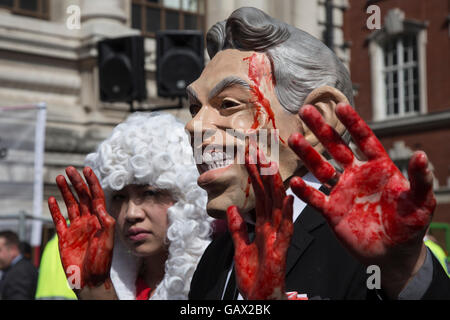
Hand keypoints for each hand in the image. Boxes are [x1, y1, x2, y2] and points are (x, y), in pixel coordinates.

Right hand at [48, 166, 115, 296]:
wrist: (90, 278)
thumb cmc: (102, 261)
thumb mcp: (107, 240)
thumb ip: (105, 222)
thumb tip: (100, 205)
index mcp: (100, 219)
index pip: (96, 196)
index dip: (92, 182)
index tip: (87, 168)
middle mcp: (88, 220)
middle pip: (82, 196)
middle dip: (76, 182)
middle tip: (69, 169)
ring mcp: (76, 228)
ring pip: (70, 204)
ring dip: (65, 191)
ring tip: (59, 177)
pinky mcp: (65, 237)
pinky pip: (59, 219)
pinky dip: (54, 209)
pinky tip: (51, 198)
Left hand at [227, 147, 293, 299]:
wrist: (260, 300)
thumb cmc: (253, 278)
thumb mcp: (240, 248)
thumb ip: (238, 228)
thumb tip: (234, 209)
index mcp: (263, 226)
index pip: (259, 194)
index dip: (255, 175)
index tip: (249, 155)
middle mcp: (272, 227)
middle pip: (268, 193)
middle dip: (262, 171)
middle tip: (256, 148)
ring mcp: (277, 236)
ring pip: (277, 205)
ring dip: (273, 184)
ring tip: (269, 163)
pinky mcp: (279, 249)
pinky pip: (285, 229)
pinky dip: (286, 213)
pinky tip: (286, 197)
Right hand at [288, 103, 434, 295]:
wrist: (393, 254)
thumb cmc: (410, 226)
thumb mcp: (421, 202)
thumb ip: (420, 180)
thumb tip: (421, 155)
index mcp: (377, 168)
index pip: (363, 140)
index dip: (352, 123)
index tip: (340, 105)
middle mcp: (356, 176)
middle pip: (335, 147)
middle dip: (321, 129)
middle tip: (306, 110)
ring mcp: (341, 192)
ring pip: (320, 168)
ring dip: (307, 154)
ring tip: (294, 138)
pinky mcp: (331, 211)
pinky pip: (314, 198)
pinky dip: (303, 191)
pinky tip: (292, 181)